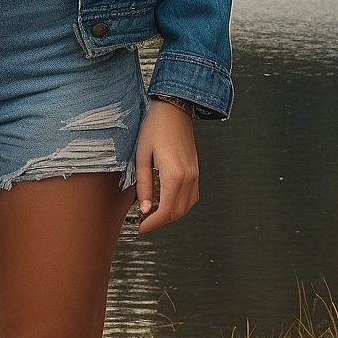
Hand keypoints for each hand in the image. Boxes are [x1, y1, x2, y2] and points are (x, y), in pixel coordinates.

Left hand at [132, 98, 199, 232]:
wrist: (174, 110)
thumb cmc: (154, 129)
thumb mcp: (141, 157)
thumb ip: (144, 185)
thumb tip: (145, 209)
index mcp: (174, 176)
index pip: (166, 212)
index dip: (152, 224)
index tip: (141, 228)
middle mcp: (188, 178)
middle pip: (177, 212)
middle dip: (160, 221)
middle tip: (143, 221)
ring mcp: (195, 175)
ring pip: (186, 206)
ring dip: (171, 214)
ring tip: (152, 212)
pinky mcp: (196, 171)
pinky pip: (191, 196)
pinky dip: (179, 204)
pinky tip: (165, 200)